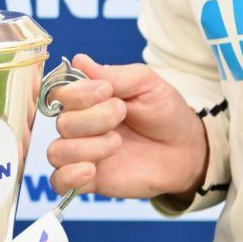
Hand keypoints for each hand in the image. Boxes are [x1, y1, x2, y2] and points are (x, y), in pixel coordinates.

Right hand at [46, 53, 207, 201]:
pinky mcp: (88, 180)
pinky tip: (90, 171)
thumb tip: (79, 60)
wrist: (185, 149)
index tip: (107, 91)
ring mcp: (82, 154)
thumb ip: (114, 74)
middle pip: (62, 123)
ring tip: (117, 144)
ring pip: (57, 152)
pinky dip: (68, 177)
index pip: (60, 94)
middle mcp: (79, 126)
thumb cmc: (164, 112)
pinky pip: (59, 182)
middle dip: (94, 119)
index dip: (78, 94)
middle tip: (122, 115)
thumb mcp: (146, 84)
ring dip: (87, 147)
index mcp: (87, 100)